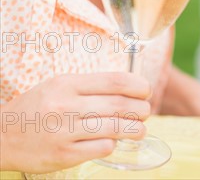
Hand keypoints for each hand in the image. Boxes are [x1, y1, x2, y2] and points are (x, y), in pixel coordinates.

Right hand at [0, 72, 150, 172]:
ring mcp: (65, 132)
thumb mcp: (59, 85)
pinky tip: (113, 142)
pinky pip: (99, 149)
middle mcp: (67, 105)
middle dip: (140, 109)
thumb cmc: (36, 107)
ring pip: (112, 128)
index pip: (113, 81)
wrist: (3, 135)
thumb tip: (125, 88)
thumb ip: (88, 86)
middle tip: (146, 111)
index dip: (137, 86)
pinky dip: (111, 145)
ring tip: (140, 129)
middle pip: (118, 105)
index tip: (145, 90)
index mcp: (68, 83)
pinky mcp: (63, 155)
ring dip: (133, 129)